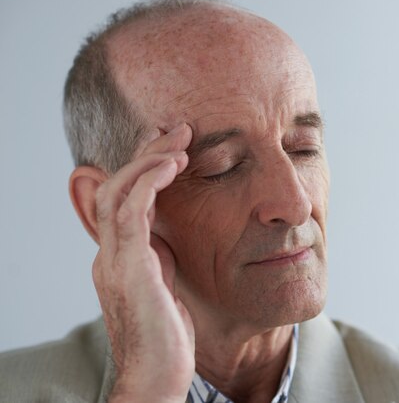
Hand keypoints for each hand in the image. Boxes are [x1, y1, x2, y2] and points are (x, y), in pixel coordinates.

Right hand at [91, 123, 193, 402]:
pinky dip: (149, 182)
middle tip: (177, 129)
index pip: (125, 199)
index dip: (146, 168)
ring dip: (149, 159)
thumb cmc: (167, 336)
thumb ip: (161, 256)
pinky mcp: (128, 269)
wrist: (158, 378)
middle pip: (117, 186)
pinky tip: (173, 164)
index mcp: (121, 256)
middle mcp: (111, 254)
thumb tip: (168, 231)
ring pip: (119, 191)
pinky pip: (132, 212)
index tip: (174, 146)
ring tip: (180, 138)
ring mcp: (115, 261)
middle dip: (147, 153)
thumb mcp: (165, 285)